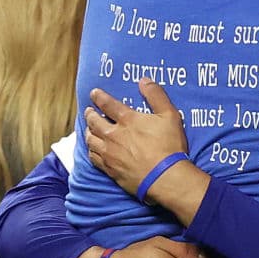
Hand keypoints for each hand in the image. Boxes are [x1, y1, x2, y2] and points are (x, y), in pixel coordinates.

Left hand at [86, 78, 187, 195]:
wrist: (164, 177)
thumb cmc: (169, 146)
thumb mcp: (170, 116)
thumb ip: (156, 96)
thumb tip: (144, 80)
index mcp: (127, 120)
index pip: (107, 104)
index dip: (99, 96)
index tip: (94, 93)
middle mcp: (114, 135)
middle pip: (94, 122)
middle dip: (90, 114)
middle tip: (88, 111)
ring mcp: (110, 153)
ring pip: (91, 140)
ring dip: (88, 132)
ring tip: (89, 129)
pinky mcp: (110, 170)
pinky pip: (93, 158)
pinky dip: (91, 151)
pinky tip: (92, 150)